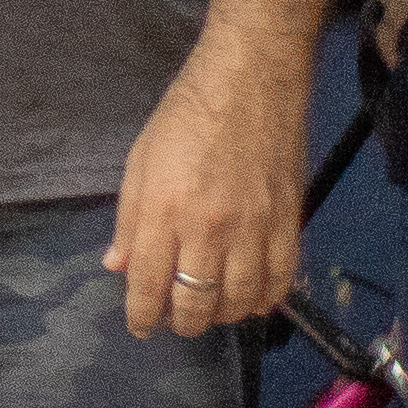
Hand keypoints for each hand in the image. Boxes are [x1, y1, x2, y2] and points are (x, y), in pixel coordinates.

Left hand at [108, 38, 304, 339]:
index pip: (150, 284)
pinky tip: (251, 301)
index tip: (140, 326)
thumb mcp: (140, 162)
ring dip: (222, 315)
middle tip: (175, 320)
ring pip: (240, 300)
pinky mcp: (290, 223)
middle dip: (182, 322)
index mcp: (165, 211)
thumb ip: (129, 219)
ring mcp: (255, 229)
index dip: (142, 314)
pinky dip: (265, 299)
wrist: (251, 81)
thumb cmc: (185, 116)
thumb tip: (118, 266)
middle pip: (197, 302)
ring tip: (210, 311)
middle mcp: (210, 229)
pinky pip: (281, 280)